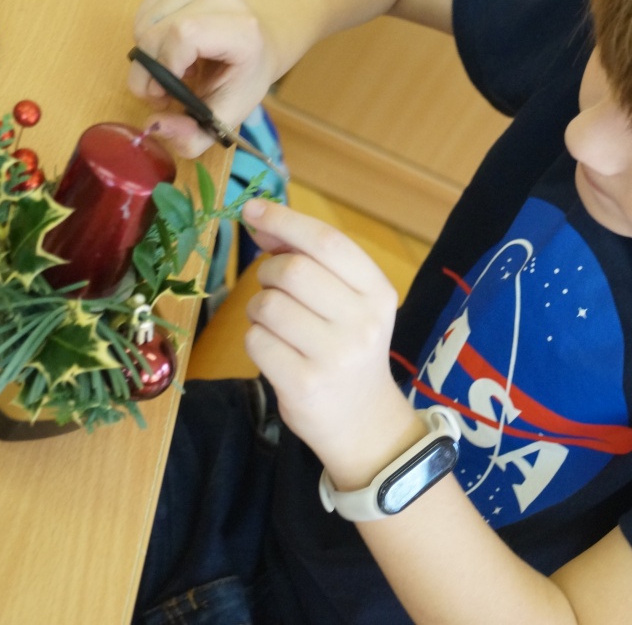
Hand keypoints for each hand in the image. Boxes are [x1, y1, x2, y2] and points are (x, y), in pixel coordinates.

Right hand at [128, 0, 276, 156]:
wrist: (260, 40)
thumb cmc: (244, 78)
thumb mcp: (227, 117)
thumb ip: (193, 136)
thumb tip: (154, 126)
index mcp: (242, 31)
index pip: (184, 35)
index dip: (164, 67)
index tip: (165, 94)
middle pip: (157, 31)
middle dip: (148, 70)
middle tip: (164, 90)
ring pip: (145, 22)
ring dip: (147, 54)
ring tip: (174, 67)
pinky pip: (144, 10)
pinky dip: (146, 34)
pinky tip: (171, 47)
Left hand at [241, 198, 420, 483]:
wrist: (364, 421)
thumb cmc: (348, 350)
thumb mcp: (349, 302)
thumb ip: (312, 261)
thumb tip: (261, 222)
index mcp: (378, 292)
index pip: (328, 242)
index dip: (285, 220)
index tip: (252, 210)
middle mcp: (363, 322)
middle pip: (293, 270)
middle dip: (269, 272)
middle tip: (273, 287)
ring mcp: (335, 355)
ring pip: (268, 305)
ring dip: (258, 308)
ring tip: (276, 324)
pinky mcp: (304, 384)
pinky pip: (256, 341)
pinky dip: (255, 340)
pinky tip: (275, 350)